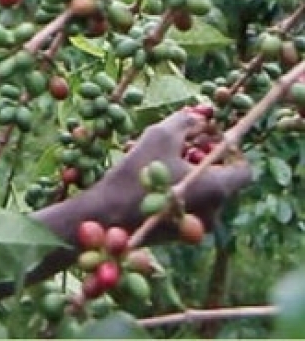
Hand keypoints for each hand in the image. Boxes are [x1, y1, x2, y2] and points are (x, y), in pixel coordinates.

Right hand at [94, 110, 251, 237]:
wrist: (106, 216)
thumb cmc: (136, 174)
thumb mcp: (159, 137)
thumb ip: (184, 122)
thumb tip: (198, 115)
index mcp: (217, 188)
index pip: (245, 169)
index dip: (230, 151)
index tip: (208, 140)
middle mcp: (214, 211)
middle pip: (222, 180)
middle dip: (204, 159)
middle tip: (181, 146)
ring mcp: (197, 226)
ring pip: (203, 192)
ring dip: (189, 173)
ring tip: (162, 160)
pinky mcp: (180, 235)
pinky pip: (189, 206)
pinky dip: (179, 190)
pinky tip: (153, 180)